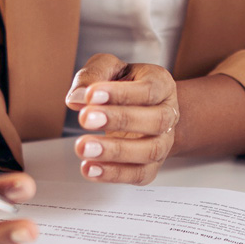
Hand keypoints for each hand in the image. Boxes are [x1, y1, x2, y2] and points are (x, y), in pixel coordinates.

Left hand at [66, 54, 179, 183]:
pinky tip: (91, 168)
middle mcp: (168, 114)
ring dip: (115, 151)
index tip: (90, 95)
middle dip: (119, 120)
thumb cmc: (123, 85)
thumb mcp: (109, 68)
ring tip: (84, 147)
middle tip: (85, 119)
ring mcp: (163, 143)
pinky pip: (139, 175)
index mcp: (162, 85)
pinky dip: (114, 174)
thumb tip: (76, 97)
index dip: (120, 94)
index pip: (148, 90)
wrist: (139, 109)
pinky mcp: (151, 165)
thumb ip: (93, 75)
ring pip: (149, 151)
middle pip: (155, 121)